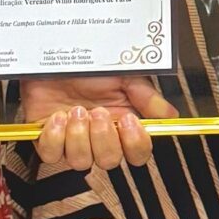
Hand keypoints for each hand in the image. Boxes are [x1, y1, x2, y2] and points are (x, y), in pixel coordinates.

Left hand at [19, 74, 177, 170]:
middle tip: (98, 112)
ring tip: (76, 111)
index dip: (135, 144)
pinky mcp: (49, 139)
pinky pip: (51, 155)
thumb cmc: (86, 65)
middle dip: (103, 138)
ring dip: (78, 136)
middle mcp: (99, 137)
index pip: (137, 154)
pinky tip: (58, 117)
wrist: (53, 56)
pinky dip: (54, 137)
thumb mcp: (122, 74)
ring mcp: (73, 140)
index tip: (129, 121)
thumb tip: (169, 113)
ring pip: (80, 162)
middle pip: (109, 161)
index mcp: (122, 125)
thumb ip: (146, 95)